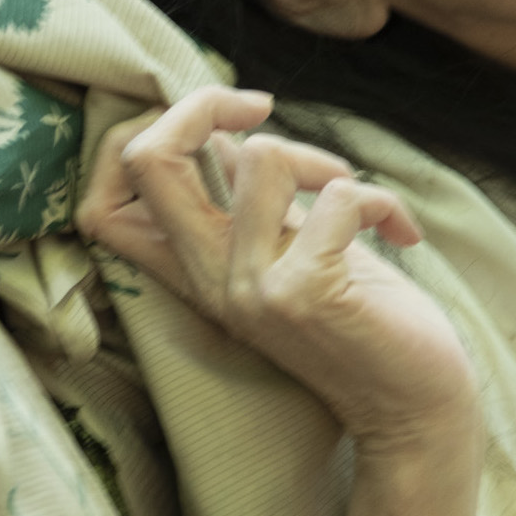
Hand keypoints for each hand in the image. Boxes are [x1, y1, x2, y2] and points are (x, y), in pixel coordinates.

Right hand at [78, 86, 479, 455]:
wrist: (414, 410)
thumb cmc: (362, 319)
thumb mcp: (286, 251)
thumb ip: (246, 202)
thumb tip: (224, 132)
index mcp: (196, 272)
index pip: (100, 206)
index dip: (135, 138)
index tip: (213, 124)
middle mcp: (210, 282)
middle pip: (148, 161)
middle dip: (201, 104)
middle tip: (259, 105)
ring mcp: (251, 289)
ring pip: (261, 157)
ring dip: (326, 161)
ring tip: (363, 204)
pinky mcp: (304, 293)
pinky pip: (339, 196)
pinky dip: (381, 201)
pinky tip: (402, 235)